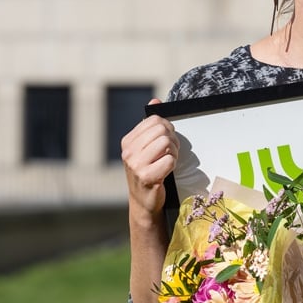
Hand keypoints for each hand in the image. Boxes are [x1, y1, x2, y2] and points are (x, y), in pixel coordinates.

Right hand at [121, 99, 177, 217]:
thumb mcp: (147, 147)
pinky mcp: (146, 177)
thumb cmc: (149, 171)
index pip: (155, 120)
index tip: (167, 140)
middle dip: (173, 140)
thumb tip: (155, 100)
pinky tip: (166, 172)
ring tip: (168, 161)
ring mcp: (136, 165)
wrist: (144, 201)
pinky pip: (169, 160)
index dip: (167, 128)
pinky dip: (173, 165)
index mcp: (128, 141)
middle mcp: (128, 152)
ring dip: (174, 152)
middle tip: (171, 152)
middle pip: (162, 130)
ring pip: (167, 143)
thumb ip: (151, 125)